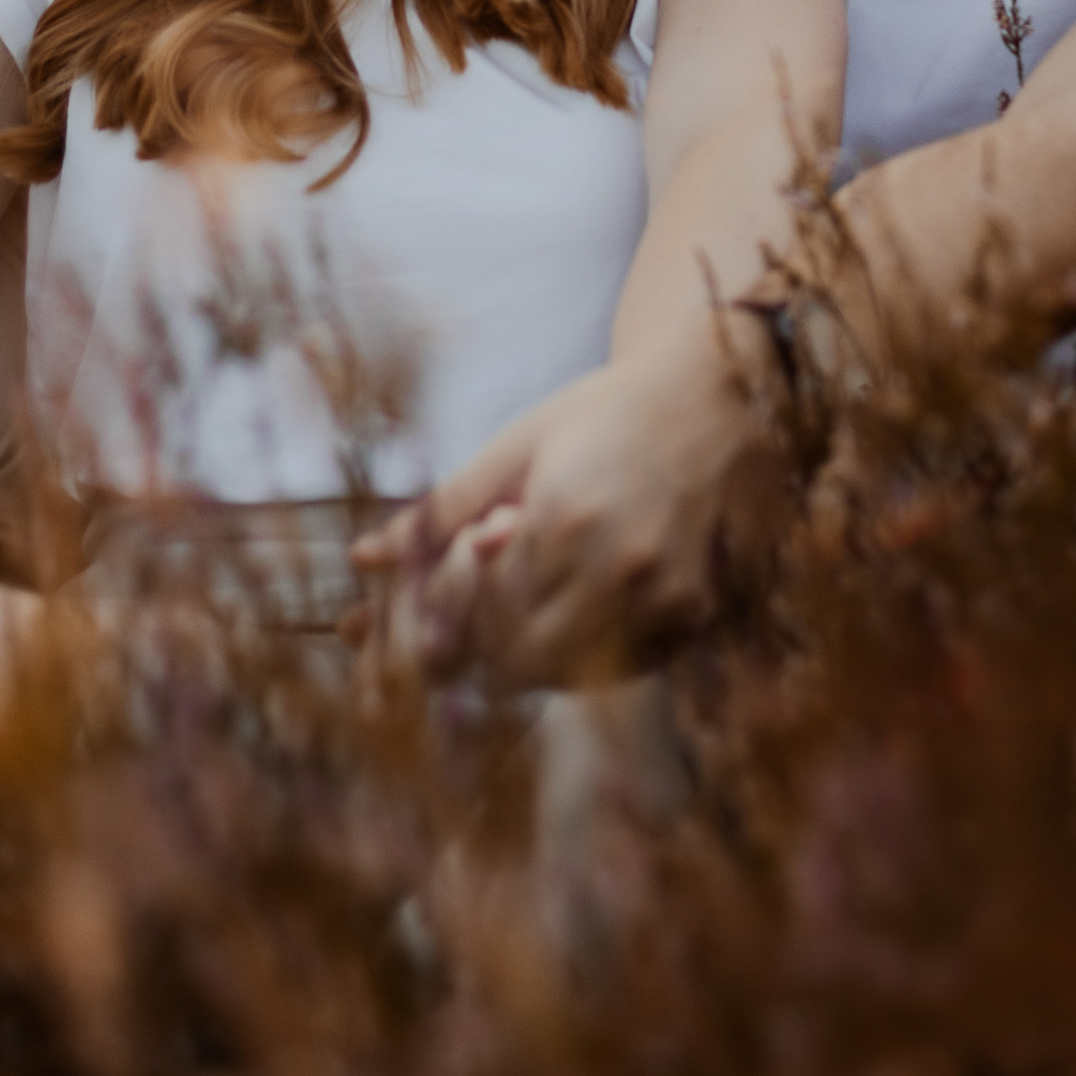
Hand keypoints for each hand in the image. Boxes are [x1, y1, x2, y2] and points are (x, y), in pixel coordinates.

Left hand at [356, 319, 783, 685]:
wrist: (712, 400)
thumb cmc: (603, 413)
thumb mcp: (516, 446)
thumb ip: (441, 511)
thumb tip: (363, 559)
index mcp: (563, 518)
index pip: (478, 618)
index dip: (456, 610)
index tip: (465, 570)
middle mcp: (617, 569)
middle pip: (519, 664)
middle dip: (488, 641)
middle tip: (490, 593)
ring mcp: (663, 600)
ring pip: (568, 675)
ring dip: (534, 650)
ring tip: (536, 590)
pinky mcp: (693, 617)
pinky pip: (621, 668)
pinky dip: (587, 651)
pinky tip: (581, 601)